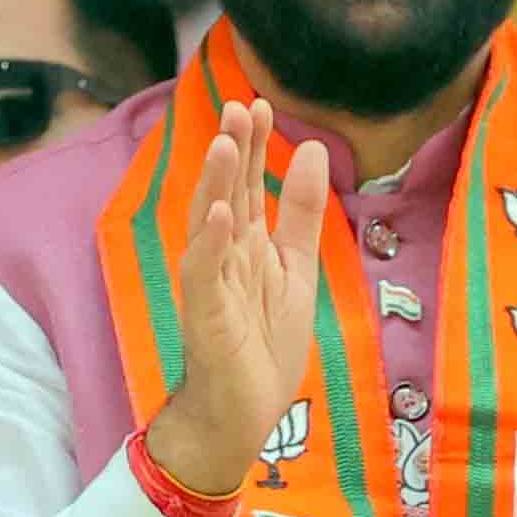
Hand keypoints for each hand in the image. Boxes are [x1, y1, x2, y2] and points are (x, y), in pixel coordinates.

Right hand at [145, 98, 333, 502]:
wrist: (243, 413)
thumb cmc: (263, 344)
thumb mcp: (297, 268)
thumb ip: (300, 212)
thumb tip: (312, 149)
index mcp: (246, 243)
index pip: (245, 183)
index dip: (251, 145)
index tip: (259, 103)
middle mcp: (222, 255)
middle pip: (225, 194)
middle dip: (230, 151)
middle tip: (237, 106)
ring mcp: (210, 283)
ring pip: (207, 225)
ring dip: (212, 186)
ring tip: (221, 145)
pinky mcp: (205, 315)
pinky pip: (204, 273)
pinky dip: (210, 243)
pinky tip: (218, 215)